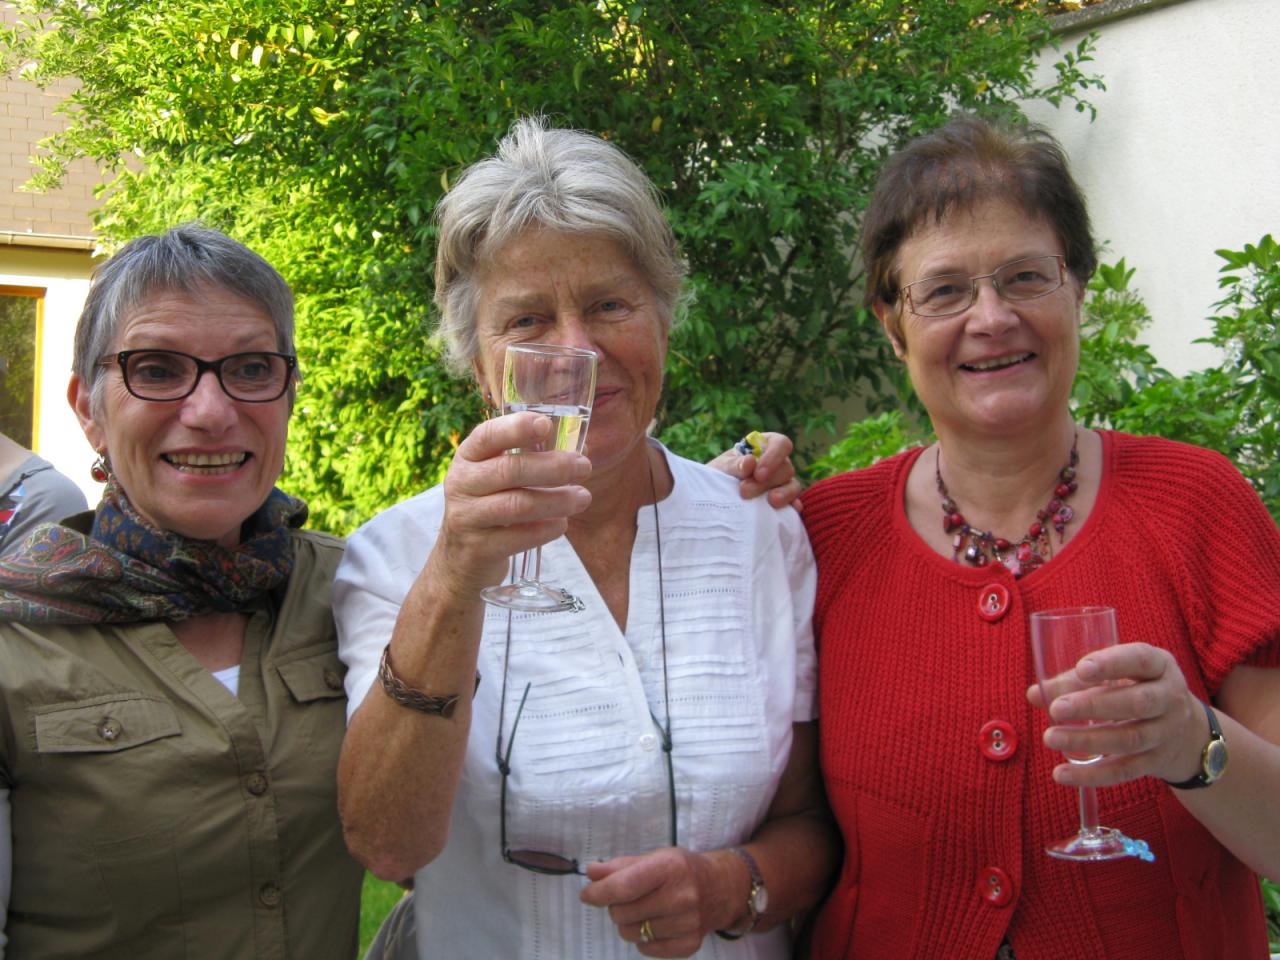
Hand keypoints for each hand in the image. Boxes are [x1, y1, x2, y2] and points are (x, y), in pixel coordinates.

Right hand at [433, 411, 591, 593]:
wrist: (461, 557)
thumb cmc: (491, 505)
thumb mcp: (500, 477)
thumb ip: (534, 459)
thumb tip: (582, 448)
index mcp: (468, 457)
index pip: (487, 435)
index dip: (516, 428)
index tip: (546, 424)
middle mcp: (461, 483)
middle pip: (510, 470)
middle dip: (553, 467)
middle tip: (584, 467)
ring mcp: (466, 517)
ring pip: (518, 505)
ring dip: (557, 500)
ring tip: (583, 497)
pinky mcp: (479, 548)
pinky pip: (519, 537)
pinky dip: (546, 529)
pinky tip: (561, 523)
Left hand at [580, 847, 721, 957]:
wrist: (721, 888)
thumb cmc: (681, 869)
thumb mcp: (654, 857)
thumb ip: (620, 866)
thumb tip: (591, 872)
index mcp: (669, 868)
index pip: (625, 886)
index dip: (599, 892)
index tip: (587, 894)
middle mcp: (681, 896)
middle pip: (623, 913)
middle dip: (615, 906)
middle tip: (627, 898)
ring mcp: (688, 923)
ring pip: (631, 933)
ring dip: (628, 923)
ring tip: (643, 910)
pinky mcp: (690, 944)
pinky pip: (646, 949)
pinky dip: (643, 939)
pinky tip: (654, 924)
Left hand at [708, 431, 802, 509]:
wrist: (716, 495)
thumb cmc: (721, 474)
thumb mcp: (722, 466)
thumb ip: (735, 464)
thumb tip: (750, 462)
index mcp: (765, 446)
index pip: (781, 444)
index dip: (774, 457)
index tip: (758, 474)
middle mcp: (778, 463)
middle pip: (785, 469)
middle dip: (766, 482)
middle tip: (744, 491)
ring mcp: (783, 483)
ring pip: (793, 486)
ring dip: (783, 494)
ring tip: (770, 502)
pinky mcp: (784, 501)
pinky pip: (794, 503)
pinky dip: (792, 507)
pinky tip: (787, 512)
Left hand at [1026, 642, 1205, 787]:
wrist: (1186, 732)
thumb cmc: (1137, 689)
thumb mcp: (1118, 674)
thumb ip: (1076, 680)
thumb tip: (1034, 694)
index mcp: (1159, 666)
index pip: (1141, 660)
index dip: (1113, 663)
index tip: (1082, 668)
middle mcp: (1169, 698)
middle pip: (1137, 703)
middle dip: (1095, 706)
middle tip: (1057, 709)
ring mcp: (1166, 733)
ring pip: (1129, 739)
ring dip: (1087, 740)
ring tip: (1050, 738)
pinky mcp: (1157, 762)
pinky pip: (1125, 771)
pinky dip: (1092, 775)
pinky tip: (1061, 774)